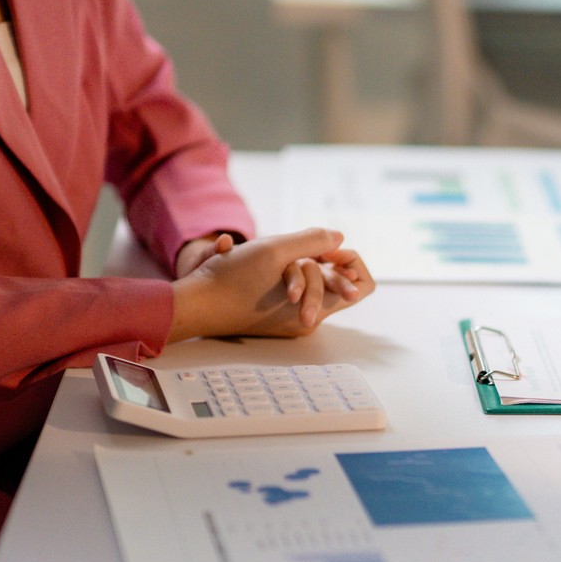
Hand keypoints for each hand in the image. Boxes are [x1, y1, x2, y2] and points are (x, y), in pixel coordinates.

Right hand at [168, 228, 376, 341]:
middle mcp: (309, 320)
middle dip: (327, 261)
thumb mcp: (276, 249)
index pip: (363, 288)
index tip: (326, 250)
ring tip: (283, 256)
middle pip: (339, 285)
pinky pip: (296, 295)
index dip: (351, 262)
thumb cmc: (233, 277)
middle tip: (308, 248)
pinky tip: (269, 267)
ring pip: (315, 288)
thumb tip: (339, 238)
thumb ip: (312, 240)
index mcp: (318, 308)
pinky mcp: (274, 320)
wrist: (197, 304)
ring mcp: (292, 322)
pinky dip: (290, 277)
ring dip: (304, 267)